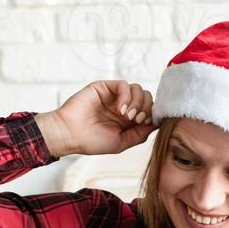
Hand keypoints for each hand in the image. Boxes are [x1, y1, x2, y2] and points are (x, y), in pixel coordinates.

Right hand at [37, 81, 156, 156]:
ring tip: (127, 116)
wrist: (70, 135)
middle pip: (147, 98)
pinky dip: (127, 96)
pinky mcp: (105, 87)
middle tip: (136, 120)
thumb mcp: (122, 142)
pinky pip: (124, 85)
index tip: (145, 123)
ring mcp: (114, 96)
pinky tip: (120, 109)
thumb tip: (157, 123)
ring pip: (138, 89)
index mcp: (128, 120)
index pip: (149, 110)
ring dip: (138, 103)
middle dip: (147, 108)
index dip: (152, 114)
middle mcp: (123, 106)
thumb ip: (140, 134)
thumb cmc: (92, 141)